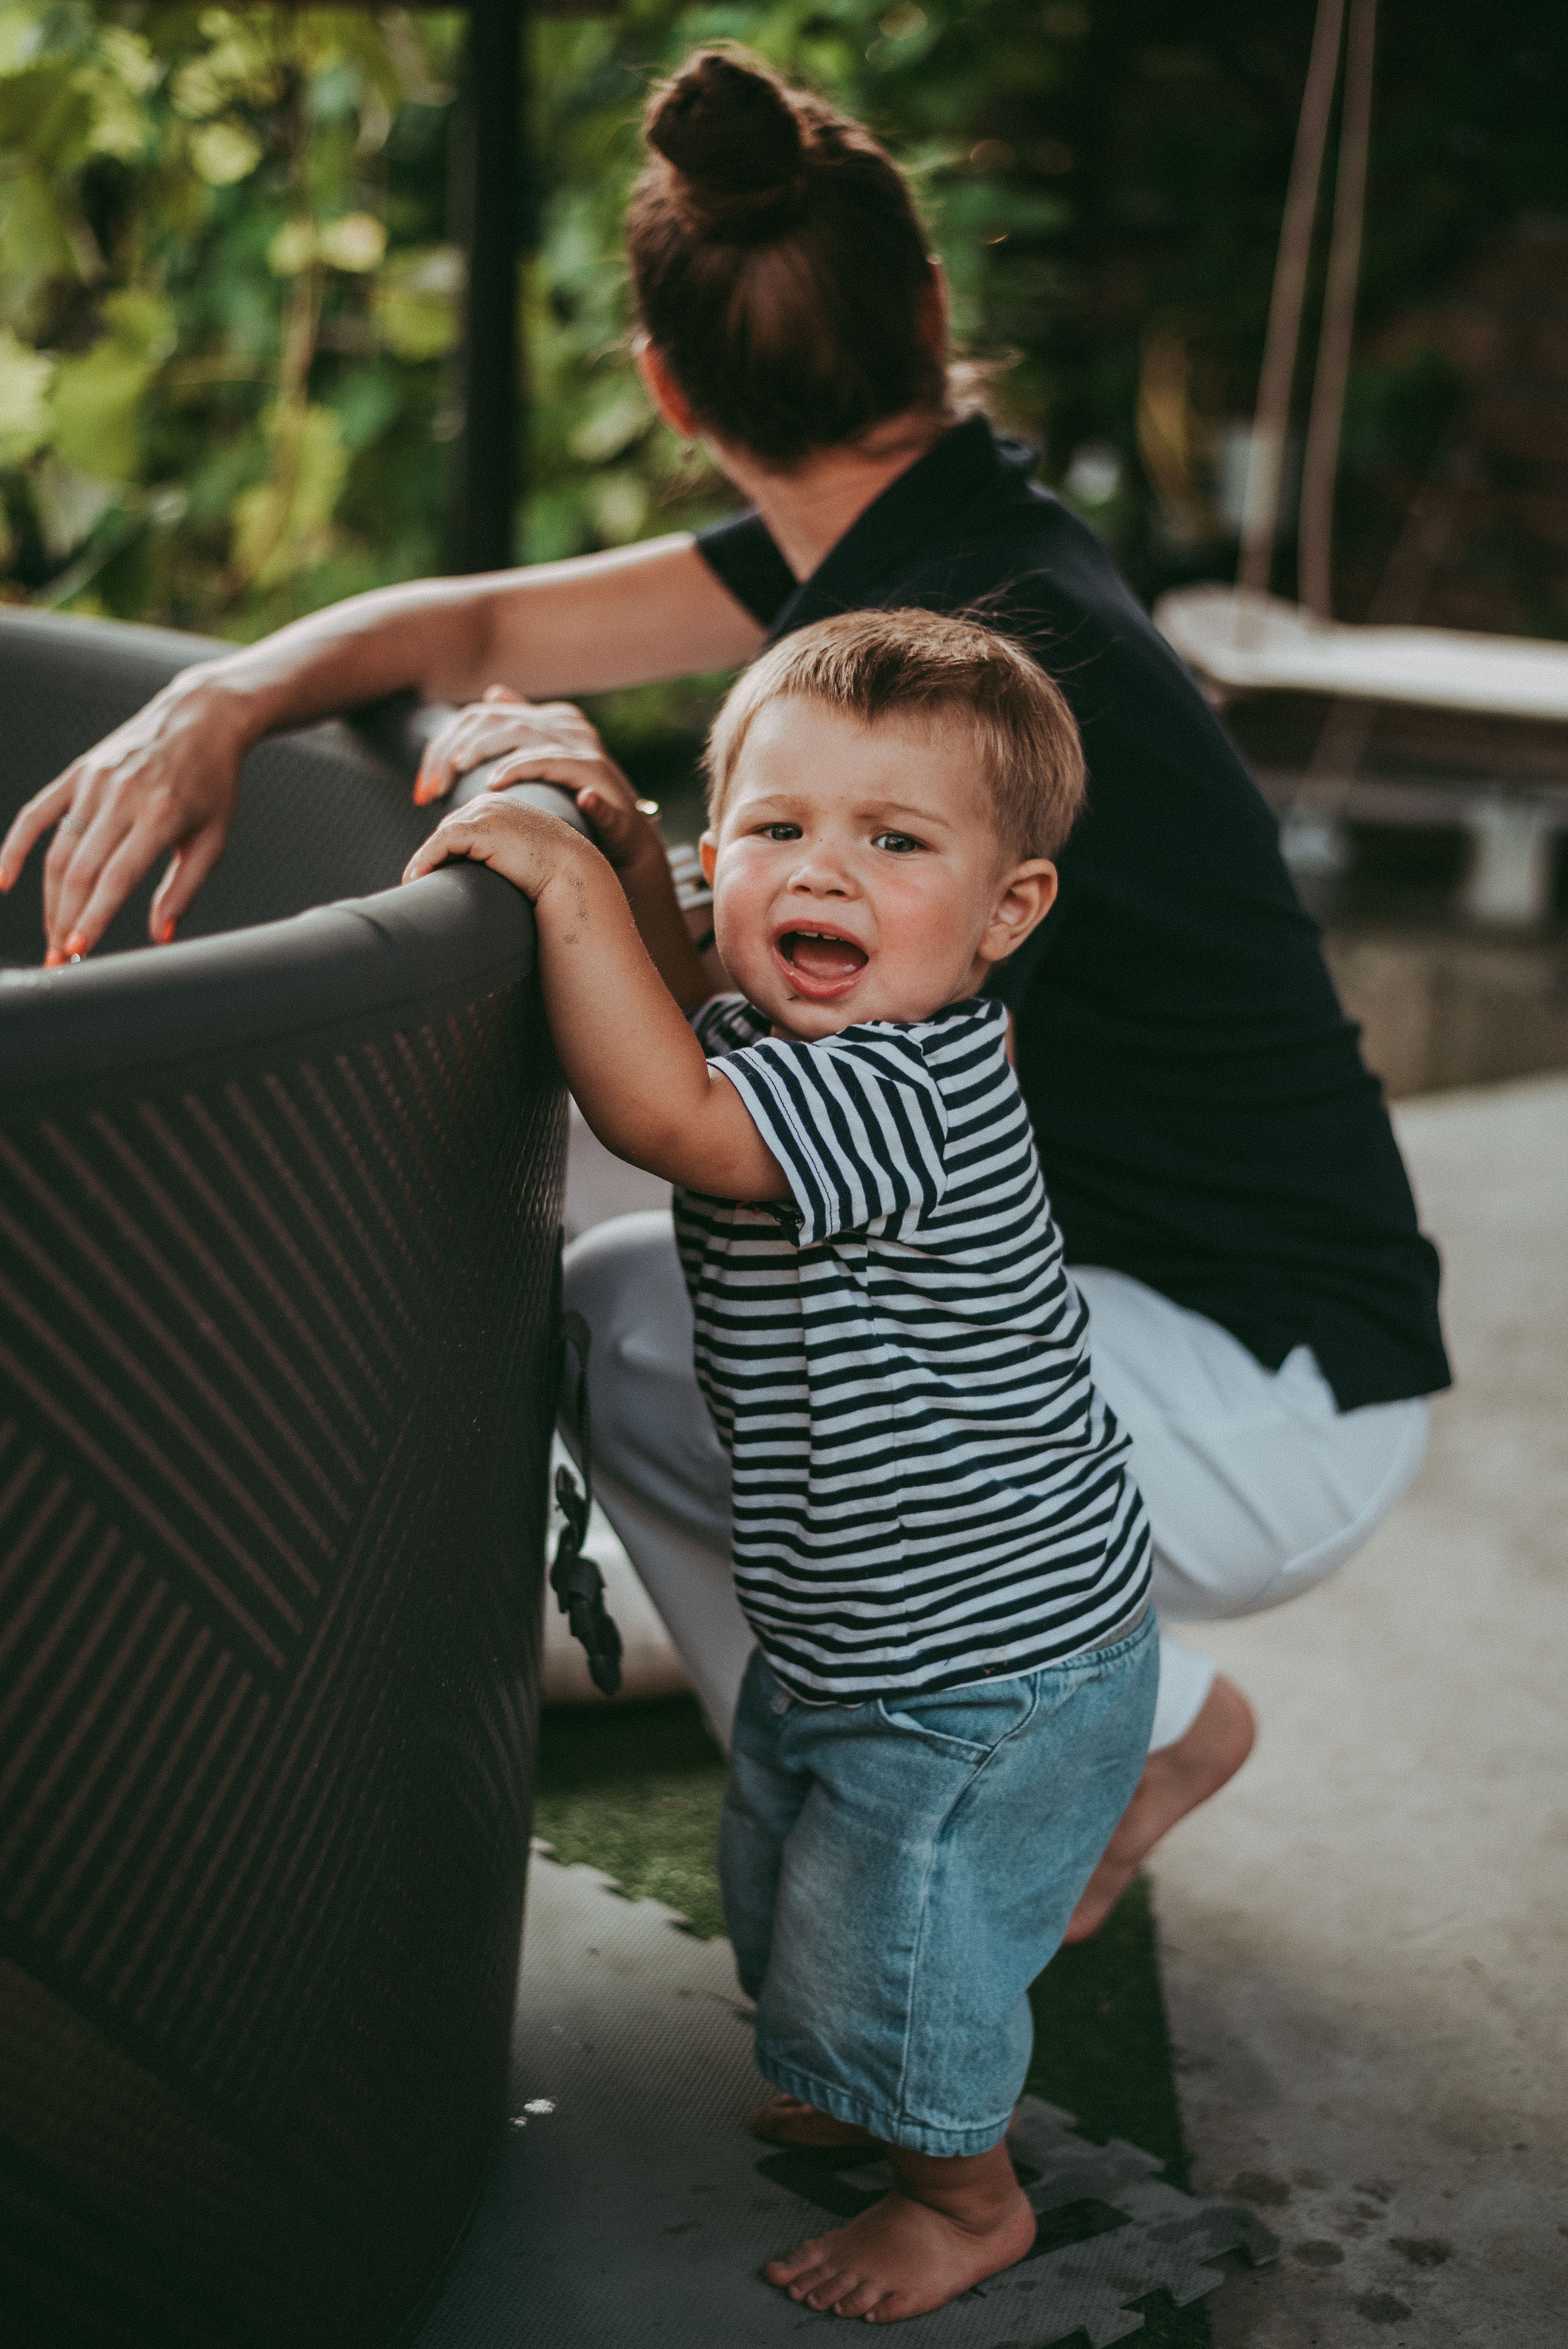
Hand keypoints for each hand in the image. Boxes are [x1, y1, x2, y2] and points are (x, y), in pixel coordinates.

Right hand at [0, 668, 246, 961]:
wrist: (201, 718)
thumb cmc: (212, 782)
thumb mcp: (213, 838)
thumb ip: (184, 889)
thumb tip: (160, 935)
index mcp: (161, 815)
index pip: (116, 878)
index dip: (92, 917)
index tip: (76, 951)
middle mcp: (122, 797)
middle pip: (79, 870)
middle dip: (65, 919)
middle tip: (60, 958)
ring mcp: (95, 783)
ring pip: (58, 850)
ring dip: (50, 898)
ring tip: (52, 934)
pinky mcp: (78, 773)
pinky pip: (37, 813)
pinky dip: (15, 847)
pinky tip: (4, 880)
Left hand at [401, 791, 598, 901]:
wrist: (573, 874)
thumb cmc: (552, 874)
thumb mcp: (519, 855)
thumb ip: (498, 852)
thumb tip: (478, 870)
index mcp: (501, 804)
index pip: (462, 823)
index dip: (443, 848)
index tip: (428, 872)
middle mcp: (492, 802)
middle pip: (448, 826)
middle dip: (432, 853)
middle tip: (415, 878)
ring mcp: (487, 811)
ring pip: (443, 834)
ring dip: (424, 858)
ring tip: (413, 880)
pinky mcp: (483, 828)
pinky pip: (443, 841)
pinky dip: (426, 859)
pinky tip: (416, 877)